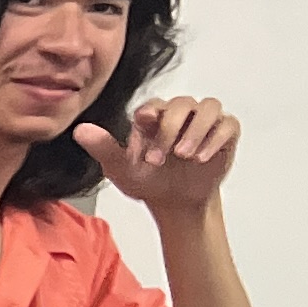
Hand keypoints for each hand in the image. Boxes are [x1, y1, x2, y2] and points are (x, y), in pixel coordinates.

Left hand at [75, 95, 239, 218]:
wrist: (173, 203)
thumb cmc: (147, 180)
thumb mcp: (120, 168)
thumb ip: (103, 148)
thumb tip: (79, 130)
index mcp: (155, 117)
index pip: (154, 104)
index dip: (150, 113)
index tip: (144, 124)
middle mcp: (181, 114)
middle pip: (182, 103)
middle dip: (170, 129)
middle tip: (158, 159)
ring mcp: (205, 122)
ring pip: (209, 107)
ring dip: (197, 129)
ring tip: (184, 155)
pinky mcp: (225, 134)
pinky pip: (228, 124)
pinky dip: (216, 139)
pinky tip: (200, 158)